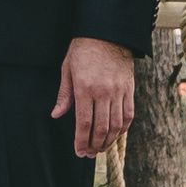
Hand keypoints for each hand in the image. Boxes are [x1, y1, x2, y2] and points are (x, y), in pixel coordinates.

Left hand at [53, 35, 134, 158]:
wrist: (108, 32)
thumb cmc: (83, 49)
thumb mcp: (67, 68)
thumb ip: (64, 94)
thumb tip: (56, 114)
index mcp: (85, 87)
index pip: (84, 122)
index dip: (81, 140)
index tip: (79, 151)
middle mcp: (103, 92)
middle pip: (101, 127)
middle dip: (94, 145)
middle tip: (89, 154)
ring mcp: (118, 91)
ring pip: (116, 125)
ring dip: (108, 140)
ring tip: (100, 148)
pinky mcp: (129, 89)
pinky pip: (128, 114)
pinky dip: (122, 128)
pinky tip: (115, 134)